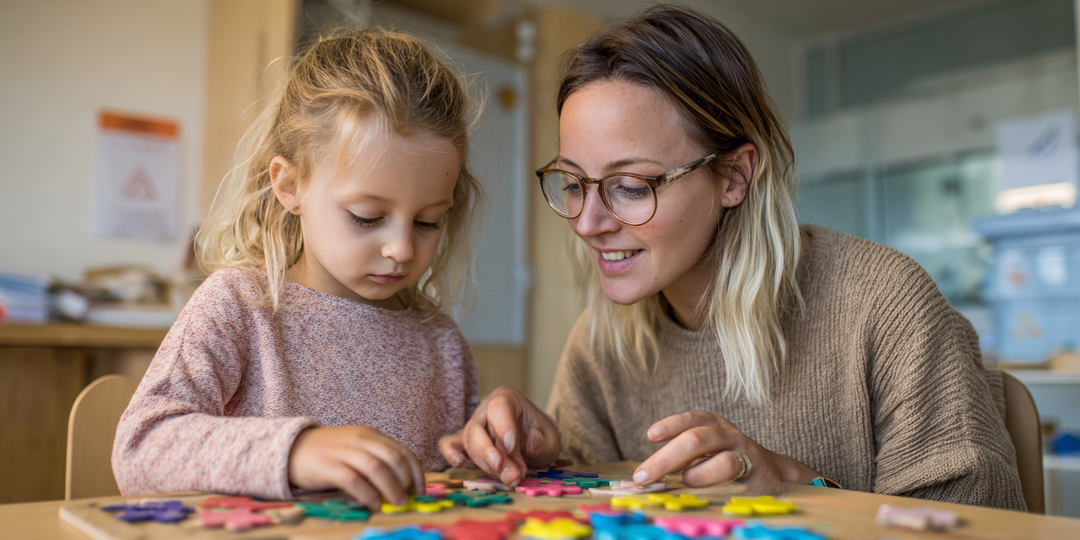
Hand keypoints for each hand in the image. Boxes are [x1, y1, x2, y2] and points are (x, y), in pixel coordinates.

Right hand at [288, 426, 424, 507]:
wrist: (293, 448)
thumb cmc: (331, 453)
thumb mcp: (358, 449)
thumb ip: (377, 460)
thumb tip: (403, 486)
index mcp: (371, 435)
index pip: (402, 451)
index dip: (415, 471)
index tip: (420, 489)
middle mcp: (360, 439)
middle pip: (392, 458)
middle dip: (405, 480)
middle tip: (409, 498)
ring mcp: (343, 451)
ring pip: (375, 467)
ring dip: (391, 487)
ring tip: (397, 503)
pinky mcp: (328, 465)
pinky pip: (352, 479)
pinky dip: (367, 492)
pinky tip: (374, 503)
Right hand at [439, 386, 560, 485]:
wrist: (531, 441)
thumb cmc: (539, 434)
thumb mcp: (550, 436)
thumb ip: (543, 440)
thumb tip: (532, 444)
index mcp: (506, 398)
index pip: (498, 408)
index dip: (503, 428)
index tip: (511, 448)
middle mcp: (485, 409)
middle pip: (477, 428)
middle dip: (491, 453)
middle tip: (510, 473)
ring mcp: (473, 425)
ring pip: (469, 442)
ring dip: (486, 464)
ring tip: (509, 478)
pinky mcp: (464, 441)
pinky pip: (450, 444)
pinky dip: (451, 453)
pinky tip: (457, 463)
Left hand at [632, 411, 818, 494]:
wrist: (772, 474)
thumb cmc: (728, 462)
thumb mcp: (705, 454)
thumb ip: (681, 461)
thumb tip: (648, 476)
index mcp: (714, 426)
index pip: (692, 419)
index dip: (671, 425)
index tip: (651, 435)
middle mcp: (729, 435)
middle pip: (697, 439)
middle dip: (666, 459)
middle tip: (644, 476)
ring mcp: (745, 453)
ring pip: (723, 460)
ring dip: (697, 474)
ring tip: (684, 482)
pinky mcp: (758, 474)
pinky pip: (737, 477)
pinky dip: (716, 484)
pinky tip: (706, 492)